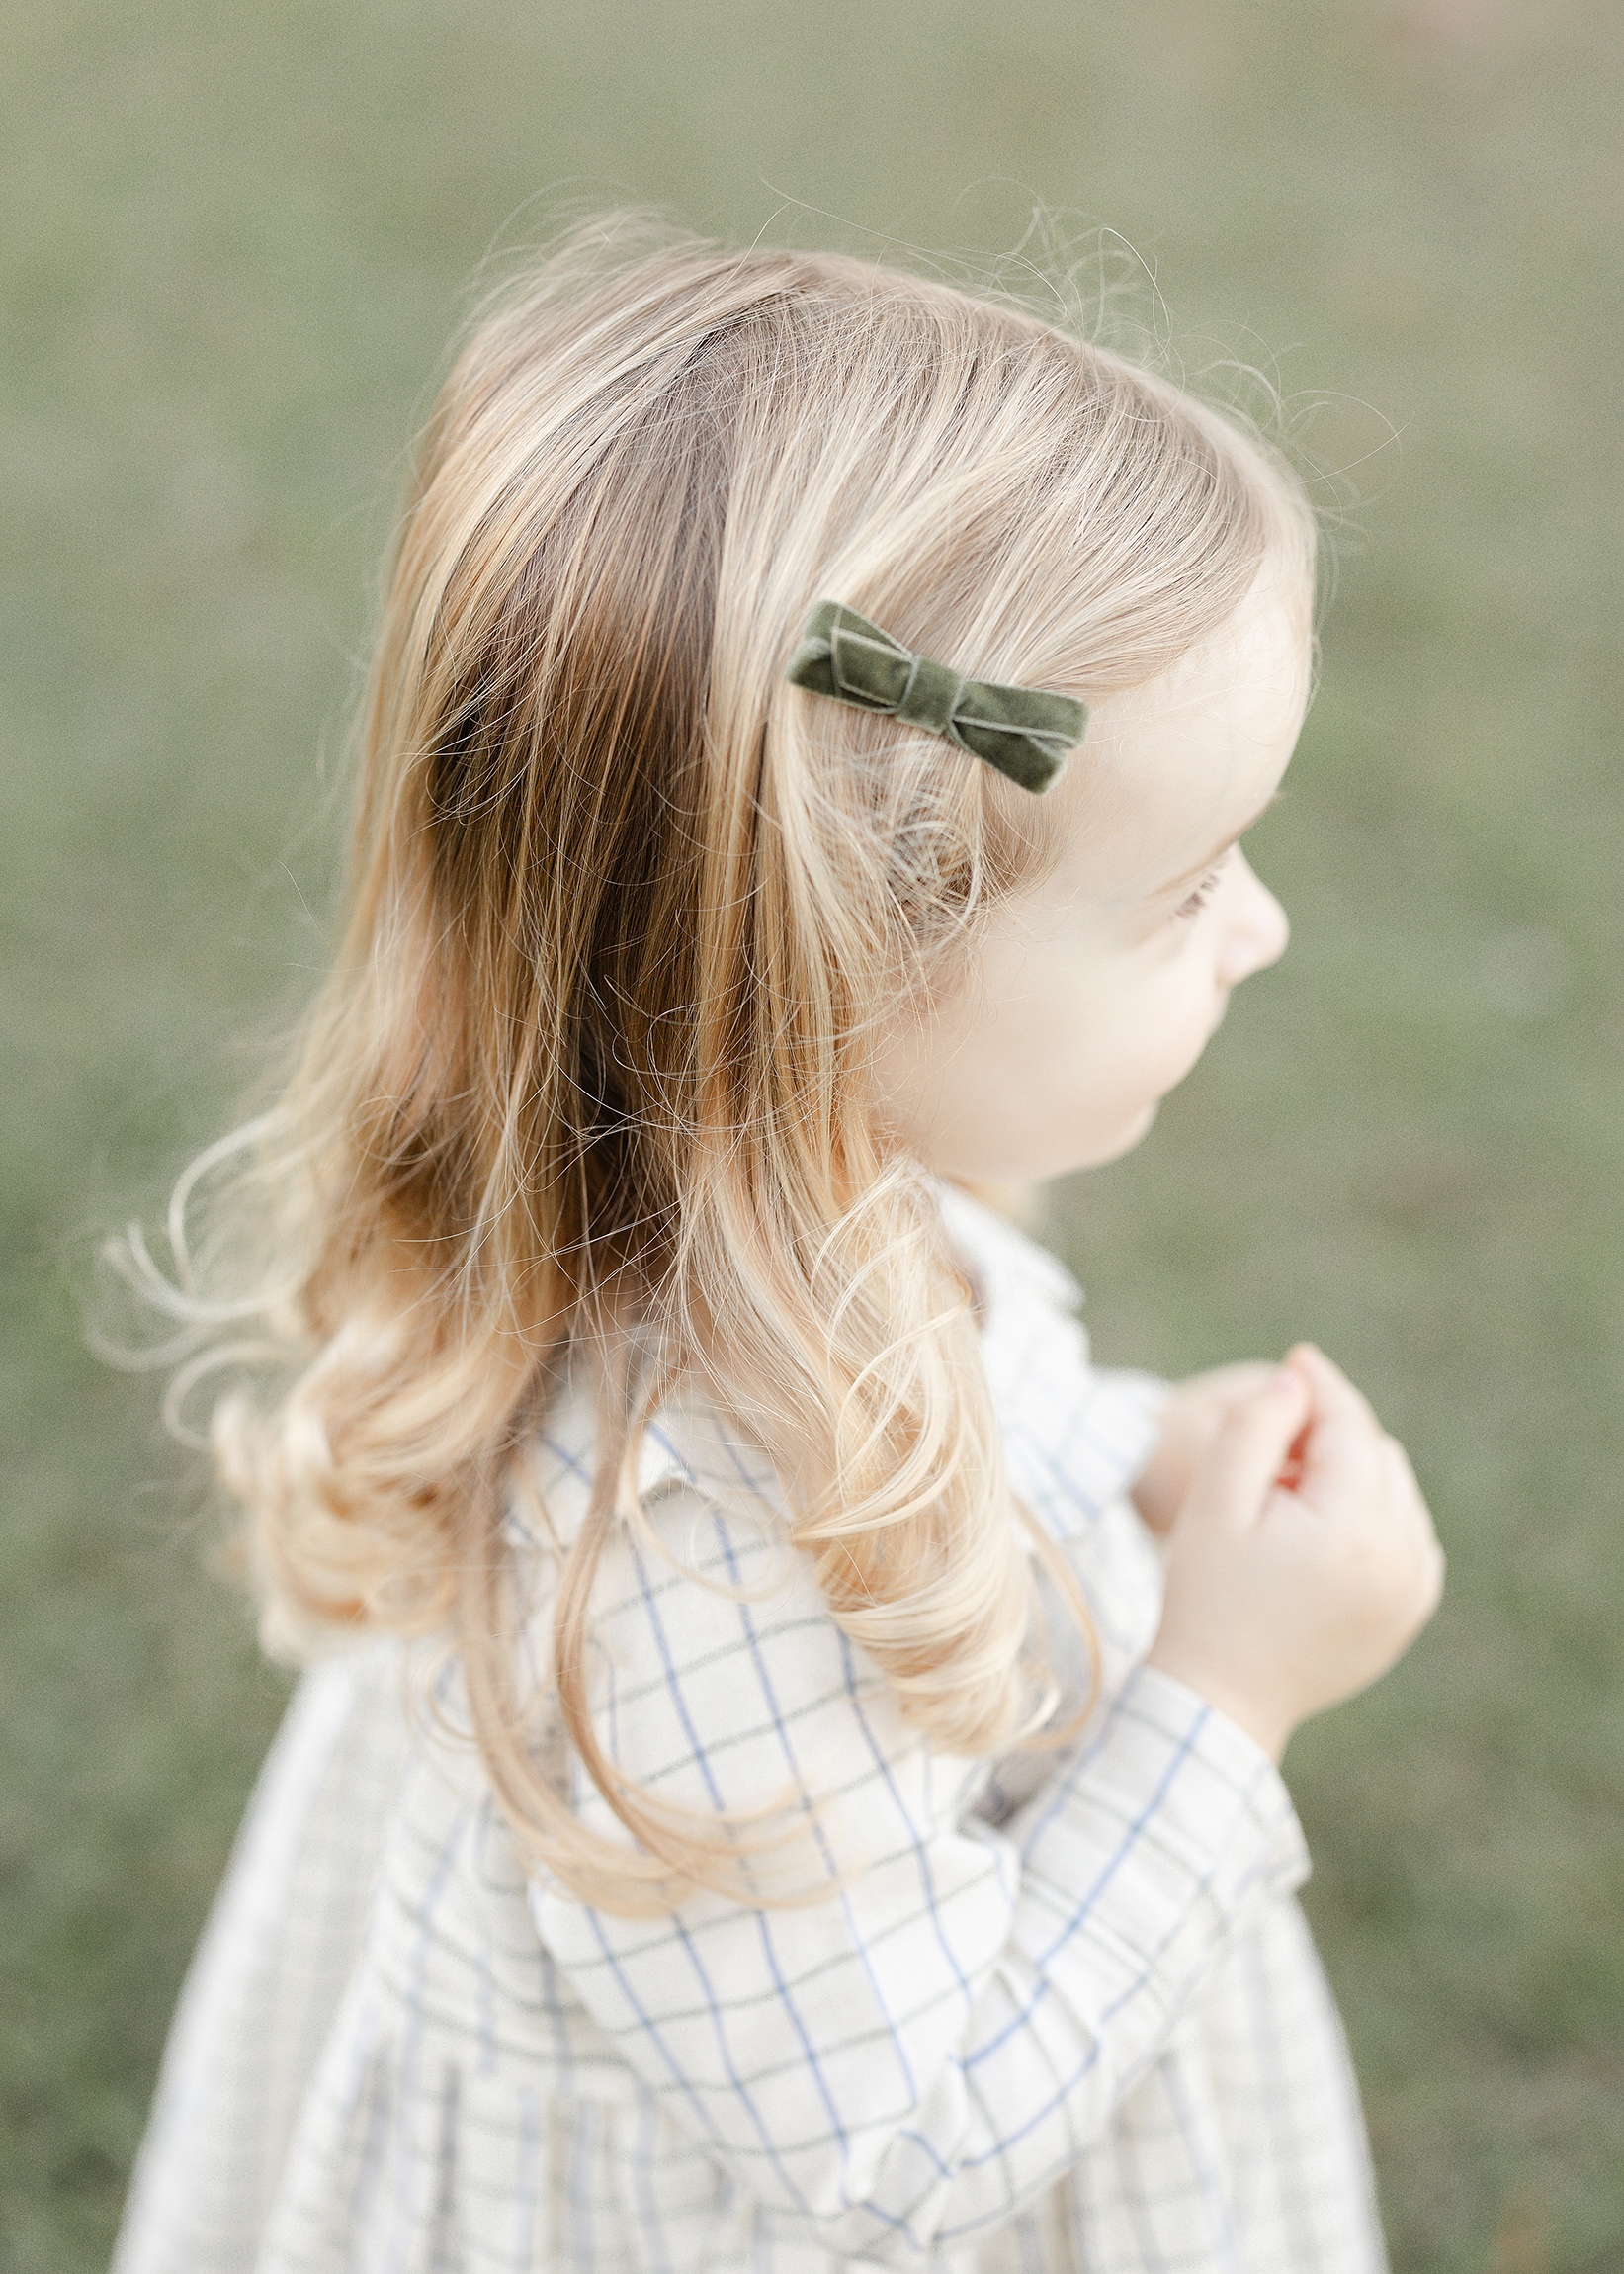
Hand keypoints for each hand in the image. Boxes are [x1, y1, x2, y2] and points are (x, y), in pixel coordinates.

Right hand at [1144, 1344, 1444, 1762]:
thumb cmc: (1206, 1597)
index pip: (1349, 1427)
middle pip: (1376, 1453)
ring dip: (1349, 1472)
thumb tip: (1297, 1381)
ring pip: (1395, 1488)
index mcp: (1354, 1528)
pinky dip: (1370, 1511)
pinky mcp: (1410, 1607)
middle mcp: (1401, 1556)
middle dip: (1329, 1433)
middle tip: (1267, 1447)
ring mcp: (1413, 1587)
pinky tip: (1317, 1528)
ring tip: (1283, 1497)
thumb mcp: (1214, 1502)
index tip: (1296, 1357)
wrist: (1221, 1699)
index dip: (1320, 1386)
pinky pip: (1404, 1529)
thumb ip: (1254, 1428)